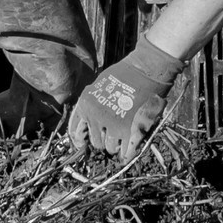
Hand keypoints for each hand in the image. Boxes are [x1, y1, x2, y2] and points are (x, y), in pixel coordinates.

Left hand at [69, 37, 185, 159]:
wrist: (146, 68)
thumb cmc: (124, 74)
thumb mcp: (99, 86)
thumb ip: (92, 105)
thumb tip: (89, 125)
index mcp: (86, 106)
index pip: (76, 132)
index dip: (81, 140)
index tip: (84, 144)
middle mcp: (96, 117)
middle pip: (96, 142)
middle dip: (103, 140)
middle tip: (111, 135)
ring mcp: (114, 125)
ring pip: (111, 148)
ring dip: (117, 146)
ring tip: (123, 138)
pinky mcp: (132, 130)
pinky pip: (127, 151)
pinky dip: (128, 154)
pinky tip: (128, 153)